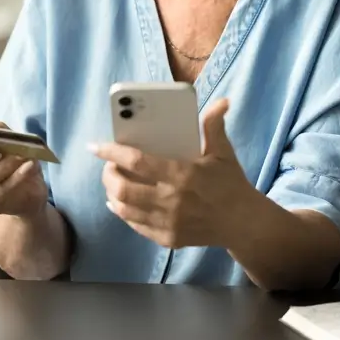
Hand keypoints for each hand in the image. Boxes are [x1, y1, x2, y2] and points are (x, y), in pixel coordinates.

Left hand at [90, 98, 254, 248]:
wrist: (244, 224)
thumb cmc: (231, 183)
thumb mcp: (223, 152)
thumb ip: (214, 126)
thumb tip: (222, 101)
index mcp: (181, 174)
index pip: (137, 161)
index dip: (112, 153)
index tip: (94, 147)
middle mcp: (171, 200)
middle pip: (123, 188)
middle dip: (108, 175)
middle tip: (107, 165)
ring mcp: (168, 222)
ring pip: (125, 209)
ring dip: (112, 194)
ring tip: (112, 181)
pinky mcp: (168, 239)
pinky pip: (136, 226)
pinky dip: (123, 213)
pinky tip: (119, 204)